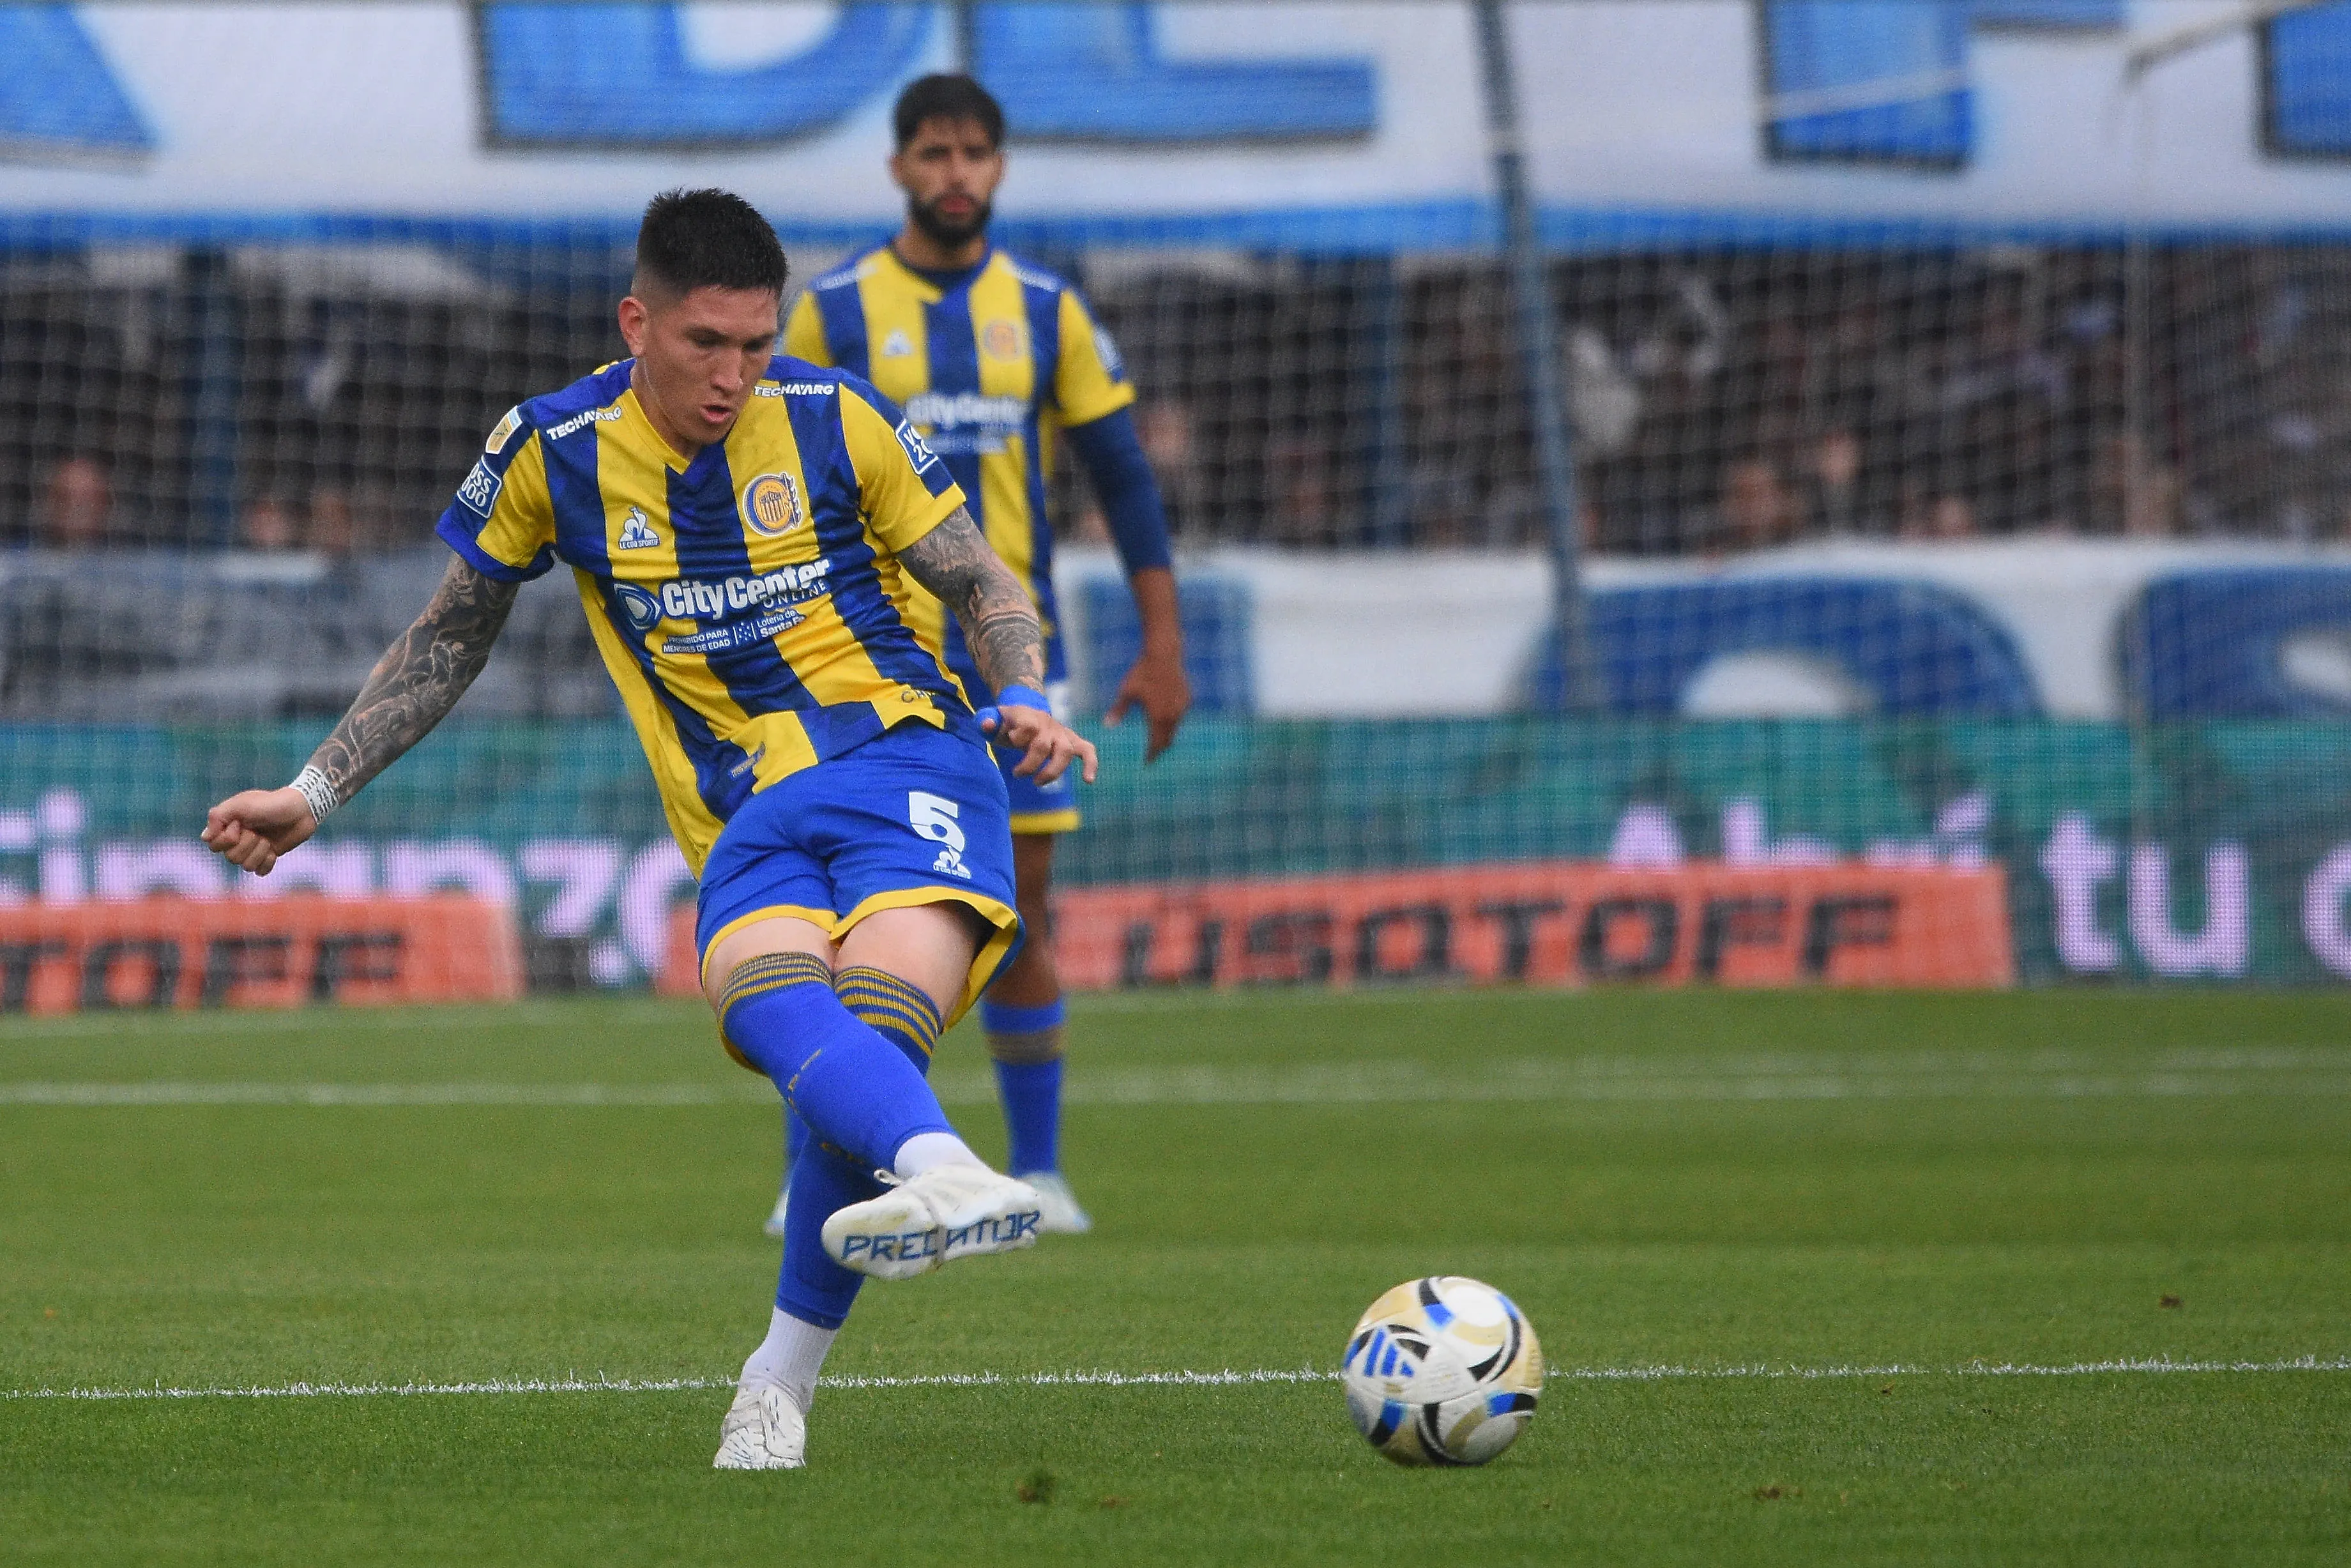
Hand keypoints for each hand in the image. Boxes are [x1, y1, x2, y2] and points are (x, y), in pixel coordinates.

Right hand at [199, 787, 317, 876]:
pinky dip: (268, 862)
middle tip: (258, 831)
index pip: (214, 845)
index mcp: (228, 827)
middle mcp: (238, 840)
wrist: (301, 810)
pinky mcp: (268, 857)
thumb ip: (218, 817)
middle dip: (247, 845)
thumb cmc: (270, 804)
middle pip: (230, 858)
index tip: (239, 825)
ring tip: (267, 839)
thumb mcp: (241, 804)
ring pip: (245, 866)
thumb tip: (205, 838)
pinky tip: (273, 850)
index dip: (226, 839)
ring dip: (259, 852)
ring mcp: (254, 849)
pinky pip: (260, 872)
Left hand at [981, 704, 1098, 785]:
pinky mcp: (1072, 742)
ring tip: (1037, 782)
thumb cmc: (1010, 722)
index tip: (1010, 740)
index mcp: (1028, 717)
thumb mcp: (995, 719)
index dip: (1019, 737)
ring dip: (1051, 771)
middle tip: (1016, 773)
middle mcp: (1047, 725)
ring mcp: (1062, 734)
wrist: (1028, 712)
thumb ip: (987, 721)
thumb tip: (986, 725)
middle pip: (1042, 746)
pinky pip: (1087, 751)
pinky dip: (1090, 764)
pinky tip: (1089, 780)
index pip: (1028, 726)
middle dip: (1029, 764)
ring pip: (1064, 752)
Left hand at [1106, 645, 1191, 762]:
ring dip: (1166, 736)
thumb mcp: (1127, 692)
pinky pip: (1179, 717)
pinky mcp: (1187, 699)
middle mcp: (1173, 716)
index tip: (1147, 763)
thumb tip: (1107, 725)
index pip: (1156, 744)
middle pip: (1168, 740)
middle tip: (1153, 756)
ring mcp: (1182, 708)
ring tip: (1158, 740)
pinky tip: (1165, 721)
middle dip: (1159, 749)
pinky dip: (1172, 722)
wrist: (1163, 655)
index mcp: (1158, 717)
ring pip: (1175, 729)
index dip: (1151, 755)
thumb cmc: (1142, 672)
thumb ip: (1118, 710)